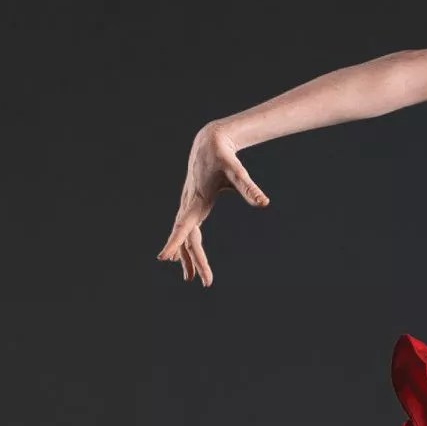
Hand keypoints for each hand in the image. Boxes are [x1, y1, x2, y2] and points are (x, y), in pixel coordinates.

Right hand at [155, 120, 268, 286]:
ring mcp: (189, 206)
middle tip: (207, 282)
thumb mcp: (237, 172)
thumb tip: (264, 203)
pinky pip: (187, 229)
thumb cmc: (223, 156)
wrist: (209, 143)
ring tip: (191, 279)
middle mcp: (190, 205)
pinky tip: (186, 257)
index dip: (173, 242)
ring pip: (186, 236)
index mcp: (196, 200)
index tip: (162, 257)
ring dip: (189, 257)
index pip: (183, 226)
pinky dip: (187, 244)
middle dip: (196, 260)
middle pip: (189, 239)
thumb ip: (249, 188)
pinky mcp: (193, 205)